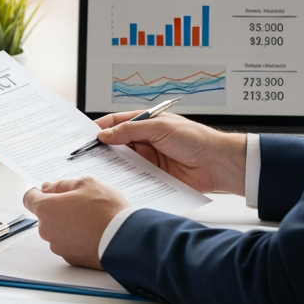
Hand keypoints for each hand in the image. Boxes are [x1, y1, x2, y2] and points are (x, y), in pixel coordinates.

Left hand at [23, 178, 127, 270]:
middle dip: (57, 209)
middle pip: (44, 216)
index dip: (38, 193)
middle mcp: (47, 230)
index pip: (29, 198)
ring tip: (89, 219)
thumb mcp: (85, 183)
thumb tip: (48, 188)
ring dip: (67, 225)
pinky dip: (76, 238)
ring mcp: (58, 246)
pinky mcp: (70, 259)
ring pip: (57, 231)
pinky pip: (68, 244)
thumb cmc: (106, 209)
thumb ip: (61, 184)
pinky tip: (92, 233)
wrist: (125, 239)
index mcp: (46, 209)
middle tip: (79, 203)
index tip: (48, 192)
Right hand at [95, 110, 246, 193]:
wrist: (217, 164)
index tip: (85, 135)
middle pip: (117, 143)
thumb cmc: (195, 139)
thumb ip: (130, 130)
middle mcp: (146, 140)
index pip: (117, 122)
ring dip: (113, 165)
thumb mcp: (159, 128)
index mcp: (146, 123)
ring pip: (124, 161)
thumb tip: (105, 134)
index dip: (101, 127)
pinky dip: (126, 179)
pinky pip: (135, 177)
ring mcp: (149, 158)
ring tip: (99, 169)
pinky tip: (118, 181)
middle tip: (87, 155)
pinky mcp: (154, 175)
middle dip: (103, 148)